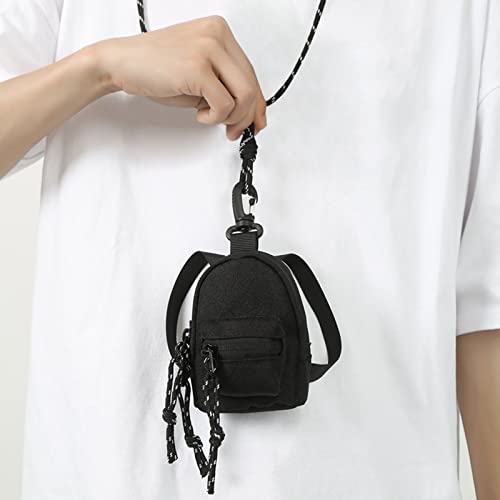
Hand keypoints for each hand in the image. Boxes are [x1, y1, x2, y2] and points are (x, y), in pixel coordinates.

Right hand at [94, 15, 266, 139]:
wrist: (121, 62)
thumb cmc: (156, 68)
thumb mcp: (200, 74)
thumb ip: (225, 85)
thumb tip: (249, 112)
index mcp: (220, 32)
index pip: (251, 73)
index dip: (257, 104)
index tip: (255, 122)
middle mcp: (217, 35)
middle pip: (252, 86)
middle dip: (246, 117)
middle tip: (233, 131)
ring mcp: (208, 48)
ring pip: (244, 96)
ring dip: (230, 118)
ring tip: (210, 117)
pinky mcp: (198, 67)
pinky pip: (224, 104)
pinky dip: (214, 118)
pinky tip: (199, 114)